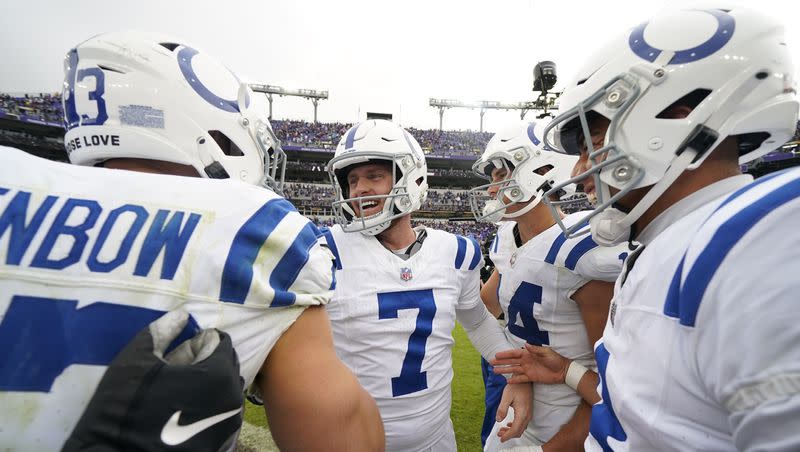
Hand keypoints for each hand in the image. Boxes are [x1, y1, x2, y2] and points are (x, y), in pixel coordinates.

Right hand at [63, 309, 243, 451]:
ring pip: (225, 390)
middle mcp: (233, 399)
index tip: (175, 352)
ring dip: (206, 384)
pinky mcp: (221, 442)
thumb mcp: (136, 360)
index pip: (220, 342)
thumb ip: (162, 331)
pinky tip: (179, 410)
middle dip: (204, 361)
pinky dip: (207, 405)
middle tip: (173, 370)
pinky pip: (221, 414)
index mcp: (218, 374)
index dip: (197, 342)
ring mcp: (229, 424)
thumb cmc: (126, 407)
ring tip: (174, 390)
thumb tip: (181, 315)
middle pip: (226, 366)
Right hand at [492, 343, 569, 384]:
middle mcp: (526, 361)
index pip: (514, 353)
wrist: (563, 371)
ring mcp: (528, 370)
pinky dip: (514, 380)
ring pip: (513, 370)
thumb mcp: (546, 352)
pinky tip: (507, 381)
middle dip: (501, 362)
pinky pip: (520, 379)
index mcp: (528, 354)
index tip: (496, 355)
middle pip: (511, 361)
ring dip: (504, 370)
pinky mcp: (531, 378)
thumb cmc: (555, 359)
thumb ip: (535, 349)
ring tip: (495, 372)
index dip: (505, 354)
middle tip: (491, 363)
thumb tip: (526, 344)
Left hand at [495, 382, 532, 441]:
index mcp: (522, 413)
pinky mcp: (528, 412)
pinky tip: (509, 424)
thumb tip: (498, 420)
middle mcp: (527, 415)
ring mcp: (529, 414)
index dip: (507, 436)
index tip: (500, 438)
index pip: (515, 430)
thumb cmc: (515, 386)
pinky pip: (523, 424)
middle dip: (509, 435)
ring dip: (512, 431)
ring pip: (521, 428)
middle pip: (519, 431)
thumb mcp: (506, 397)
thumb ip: (502, 409)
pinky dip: (515, 427)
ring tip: (502, 429)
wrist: (523, 379)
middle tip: (499, 434)